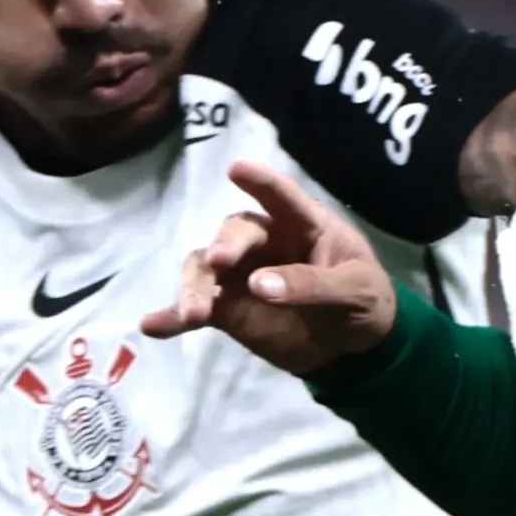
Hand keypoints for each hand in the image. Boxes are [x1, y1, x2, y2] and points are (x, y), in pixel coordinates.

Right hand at [138, 160, 397, 375]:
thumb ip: (312, 284)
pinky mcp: (228, 309)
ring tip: (192, 315)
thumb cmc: (363, 300)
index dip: (261, 182)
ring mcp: (240, 275)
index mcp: (303, 224)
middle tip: (218, 263)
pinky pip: (197, 308)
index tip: (237, 169)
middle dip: (224, 246)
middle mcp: (264, 242)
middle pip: (233, 233)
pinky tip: (151, 326)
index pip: (281, 197)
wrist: (356, 346)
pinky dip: (173, 317)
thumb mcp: (354, 290)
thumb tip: (258, 285)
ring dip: (194, 287)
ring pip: (205, 269)